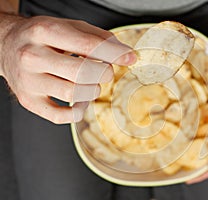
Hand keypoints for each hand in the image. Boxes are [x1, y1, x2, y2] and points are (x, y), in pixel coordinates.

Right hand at [0, 15, 135, 123]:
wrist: (6, 45)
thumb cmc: (43, 37)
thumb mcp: (69, 26)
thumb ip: (98, 38)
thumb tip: (126, 55)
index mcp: (44, 31)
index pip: (88, 45)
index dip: (115, 53)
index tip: (129, 58)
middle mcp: (32, 56)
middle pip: (82, 72)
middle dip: (104, 73)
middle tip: (105, 71)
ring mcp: (28, 81)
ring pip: (73, 93)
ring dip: (92, 90)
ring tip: (90, 82)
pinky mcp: (28, 100)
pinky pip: (59, 116)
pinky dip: (77, 112)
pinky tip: (80, 102)